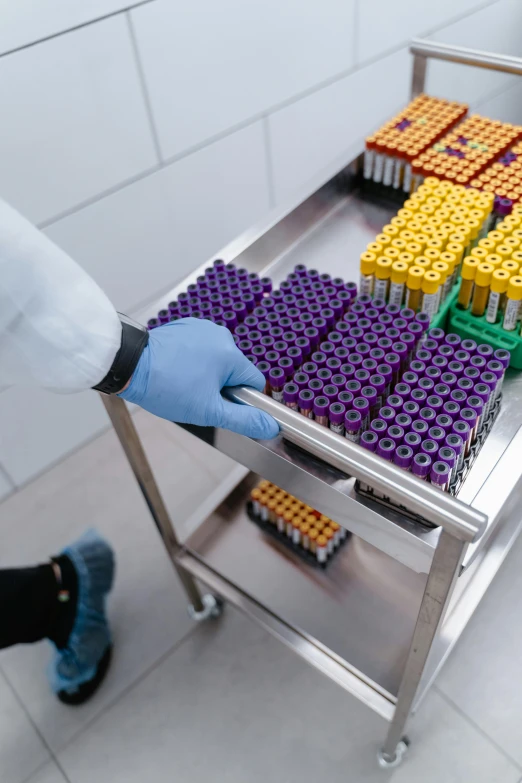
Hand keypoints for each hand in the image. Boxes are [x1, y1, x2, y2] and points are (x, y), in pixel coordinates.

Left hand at [119, 318, 278, 438]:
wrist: (129, 366)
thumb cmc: (166, 387)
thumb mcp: (209, 411)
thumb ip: (243, 419)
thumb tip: (271, 426)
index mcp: (231, 353)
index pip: (255, 382)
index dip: (241, 399)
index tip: (219, 404)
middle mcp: (220, 334)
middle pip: (235, 370)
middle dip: (220, 387)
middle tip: (196, 397)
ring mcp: (201, 328)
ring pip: (216, 360)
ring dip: (206, 374)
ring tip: (183, 384)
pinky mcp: (185, 327)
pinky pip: (200, 348)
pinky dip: (192, 361)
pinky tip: (176, 371)